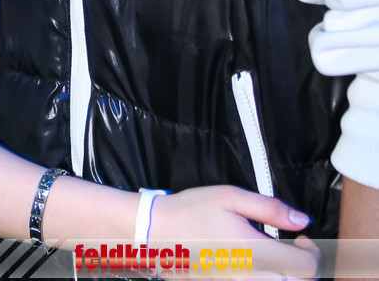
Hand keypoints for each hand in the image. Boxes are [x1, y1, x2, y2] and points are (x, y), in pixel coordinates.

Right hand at [149, 186, 319, 278]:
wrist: (157, 235)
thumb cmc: (191, 211)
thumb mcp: (231, 197)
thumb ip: (270, 209)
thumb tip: (301, 220)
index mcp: (255, 252)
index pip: (306, 267)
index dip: (312, 252)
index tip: (299, 237)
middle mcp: (251, 277)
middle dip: (303, 267)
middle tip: (291, 247)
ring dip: (286, 275)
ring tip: (274, 255)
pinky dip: (267, 277)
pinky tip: (255, 263)